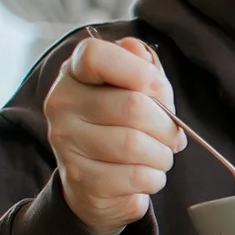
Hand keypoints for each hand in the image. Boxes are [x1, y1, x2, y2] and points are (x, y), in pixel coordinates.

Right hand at [44, 35, 184, 234]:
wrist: (95, 182)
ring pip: (136, 145)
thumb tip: (139, 52)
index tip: (159, 91)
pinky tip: (146, 174)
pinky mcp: (79, 179)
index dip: (139, 71)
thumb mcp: (132, 90)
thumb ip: (140, 67)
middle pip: (133, 106)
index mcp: (74, 75)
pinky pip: (136, 176)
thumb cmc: (121, 126)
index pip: (94, 55)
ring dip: (162, 154)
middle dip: (167, 125)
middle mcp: (62, 105)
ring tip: (159, 155)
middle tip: (172, 135)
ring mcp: (66, 143)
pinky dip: (155, 178)